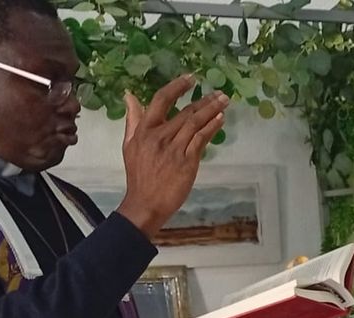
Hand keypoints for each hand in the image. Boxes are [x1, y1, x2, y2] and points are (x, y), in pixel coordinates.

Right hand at [115, 74, 231, 239]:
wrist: (146, 203)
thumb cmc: (139, 175)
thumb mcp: (129, 144)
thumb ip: (133, 119)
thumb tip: (130, 95)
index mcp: (145, 130)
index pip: (161, 100)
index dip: (177, 87)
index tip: (191, 78)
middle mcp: (160, 136)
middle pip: (185, 112)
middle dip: (205, 100)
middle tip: (220, 93)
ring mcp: (174, 149)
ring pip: (196, 123)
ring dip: (212, 110)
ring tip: (224, 102)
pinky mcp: (187, 162)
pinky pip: (201, 140)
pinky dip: (212, 128)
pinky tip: (220, 120)